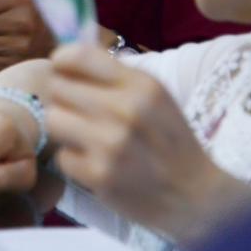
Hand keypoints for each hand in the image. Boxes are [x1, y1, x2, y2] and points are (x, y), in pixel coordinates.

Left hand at [45, 41, 250, 243]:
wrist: (196, 194)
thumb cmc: (169, 140)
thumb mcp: (155, 96)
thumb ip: (114, 75)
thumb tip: (64, 59)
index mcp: (142, 84)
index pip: (78, 55)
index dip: (62, 62)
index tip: (64, 73)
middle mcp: (127, 110)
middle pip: (58, 87)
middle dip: (64, 99)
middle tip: (80, 113)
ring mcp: (112, 144)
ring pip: (54, 119)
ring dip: (65, 129)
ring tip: (85, 137)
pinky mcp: (100, 176)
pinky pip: (62, 157)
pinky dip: (75, 162)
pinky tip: (95, 163)